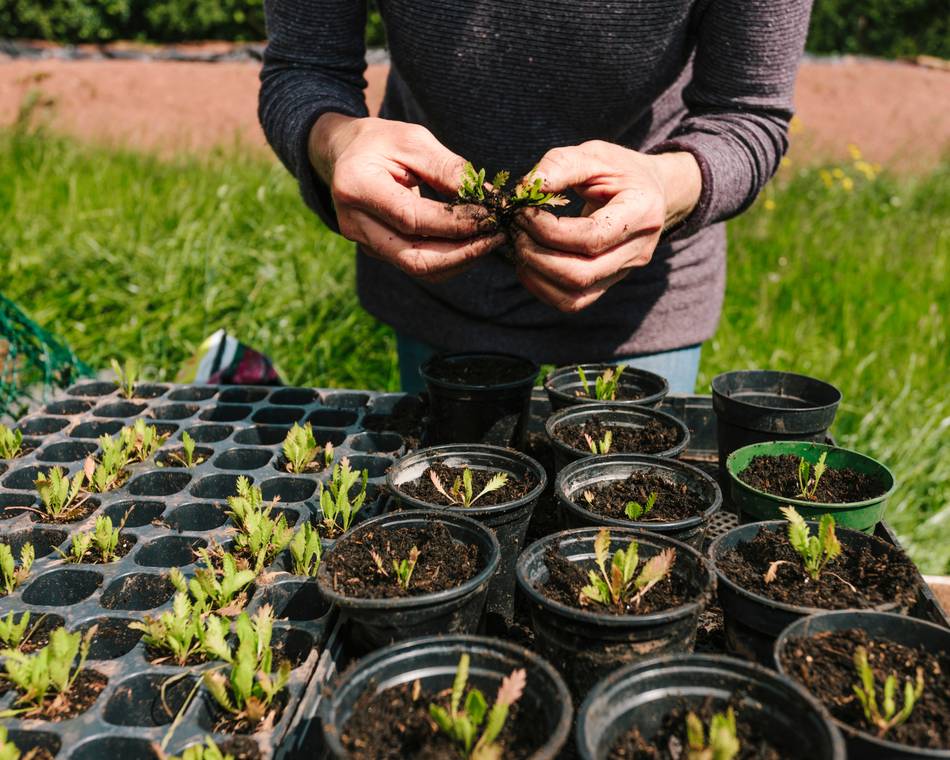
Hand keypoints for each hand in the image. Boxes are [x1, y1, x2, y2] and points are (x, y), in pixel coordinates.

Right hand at [310, 114, 503, 281]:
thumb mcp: (413, 140)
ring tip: (490, 241)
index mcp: (357, 187)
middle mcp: (354, 223)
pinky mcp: (377, 251)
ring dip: (459, 260)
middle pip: (414, 258)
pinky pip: (417, 263)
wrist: (344, 154)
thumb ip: (448, 169)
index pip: (412, 219)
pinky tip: (471, 243)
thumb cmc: (380, 141)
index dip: (455, 223)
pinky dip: (448, 258)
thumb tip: (487, 198)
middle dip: (462, 253)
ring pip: (418, 268)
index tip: (490, 216)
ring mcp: (364, 242)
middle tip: (496, 237)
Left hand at [512, 141, 701, 311]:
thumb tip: (525, 188)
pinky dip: (542, 287)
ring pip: (574, 296)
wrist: (649, 193)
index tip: (524, 211)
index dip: (550, 230)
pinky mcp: (607, 283)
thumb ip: (562, 165)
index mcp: (642, 214)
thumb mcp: (595, 155)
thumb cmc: (620, 171)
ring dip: (536, 275)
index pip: (592, 237)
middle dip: (537, 255)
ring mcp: (623, 272)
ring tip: (519, 246)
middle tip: (516, 230)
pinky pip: (572, 301)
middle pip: (581, 274)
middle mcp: (637, 251)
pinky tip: (527, 263)